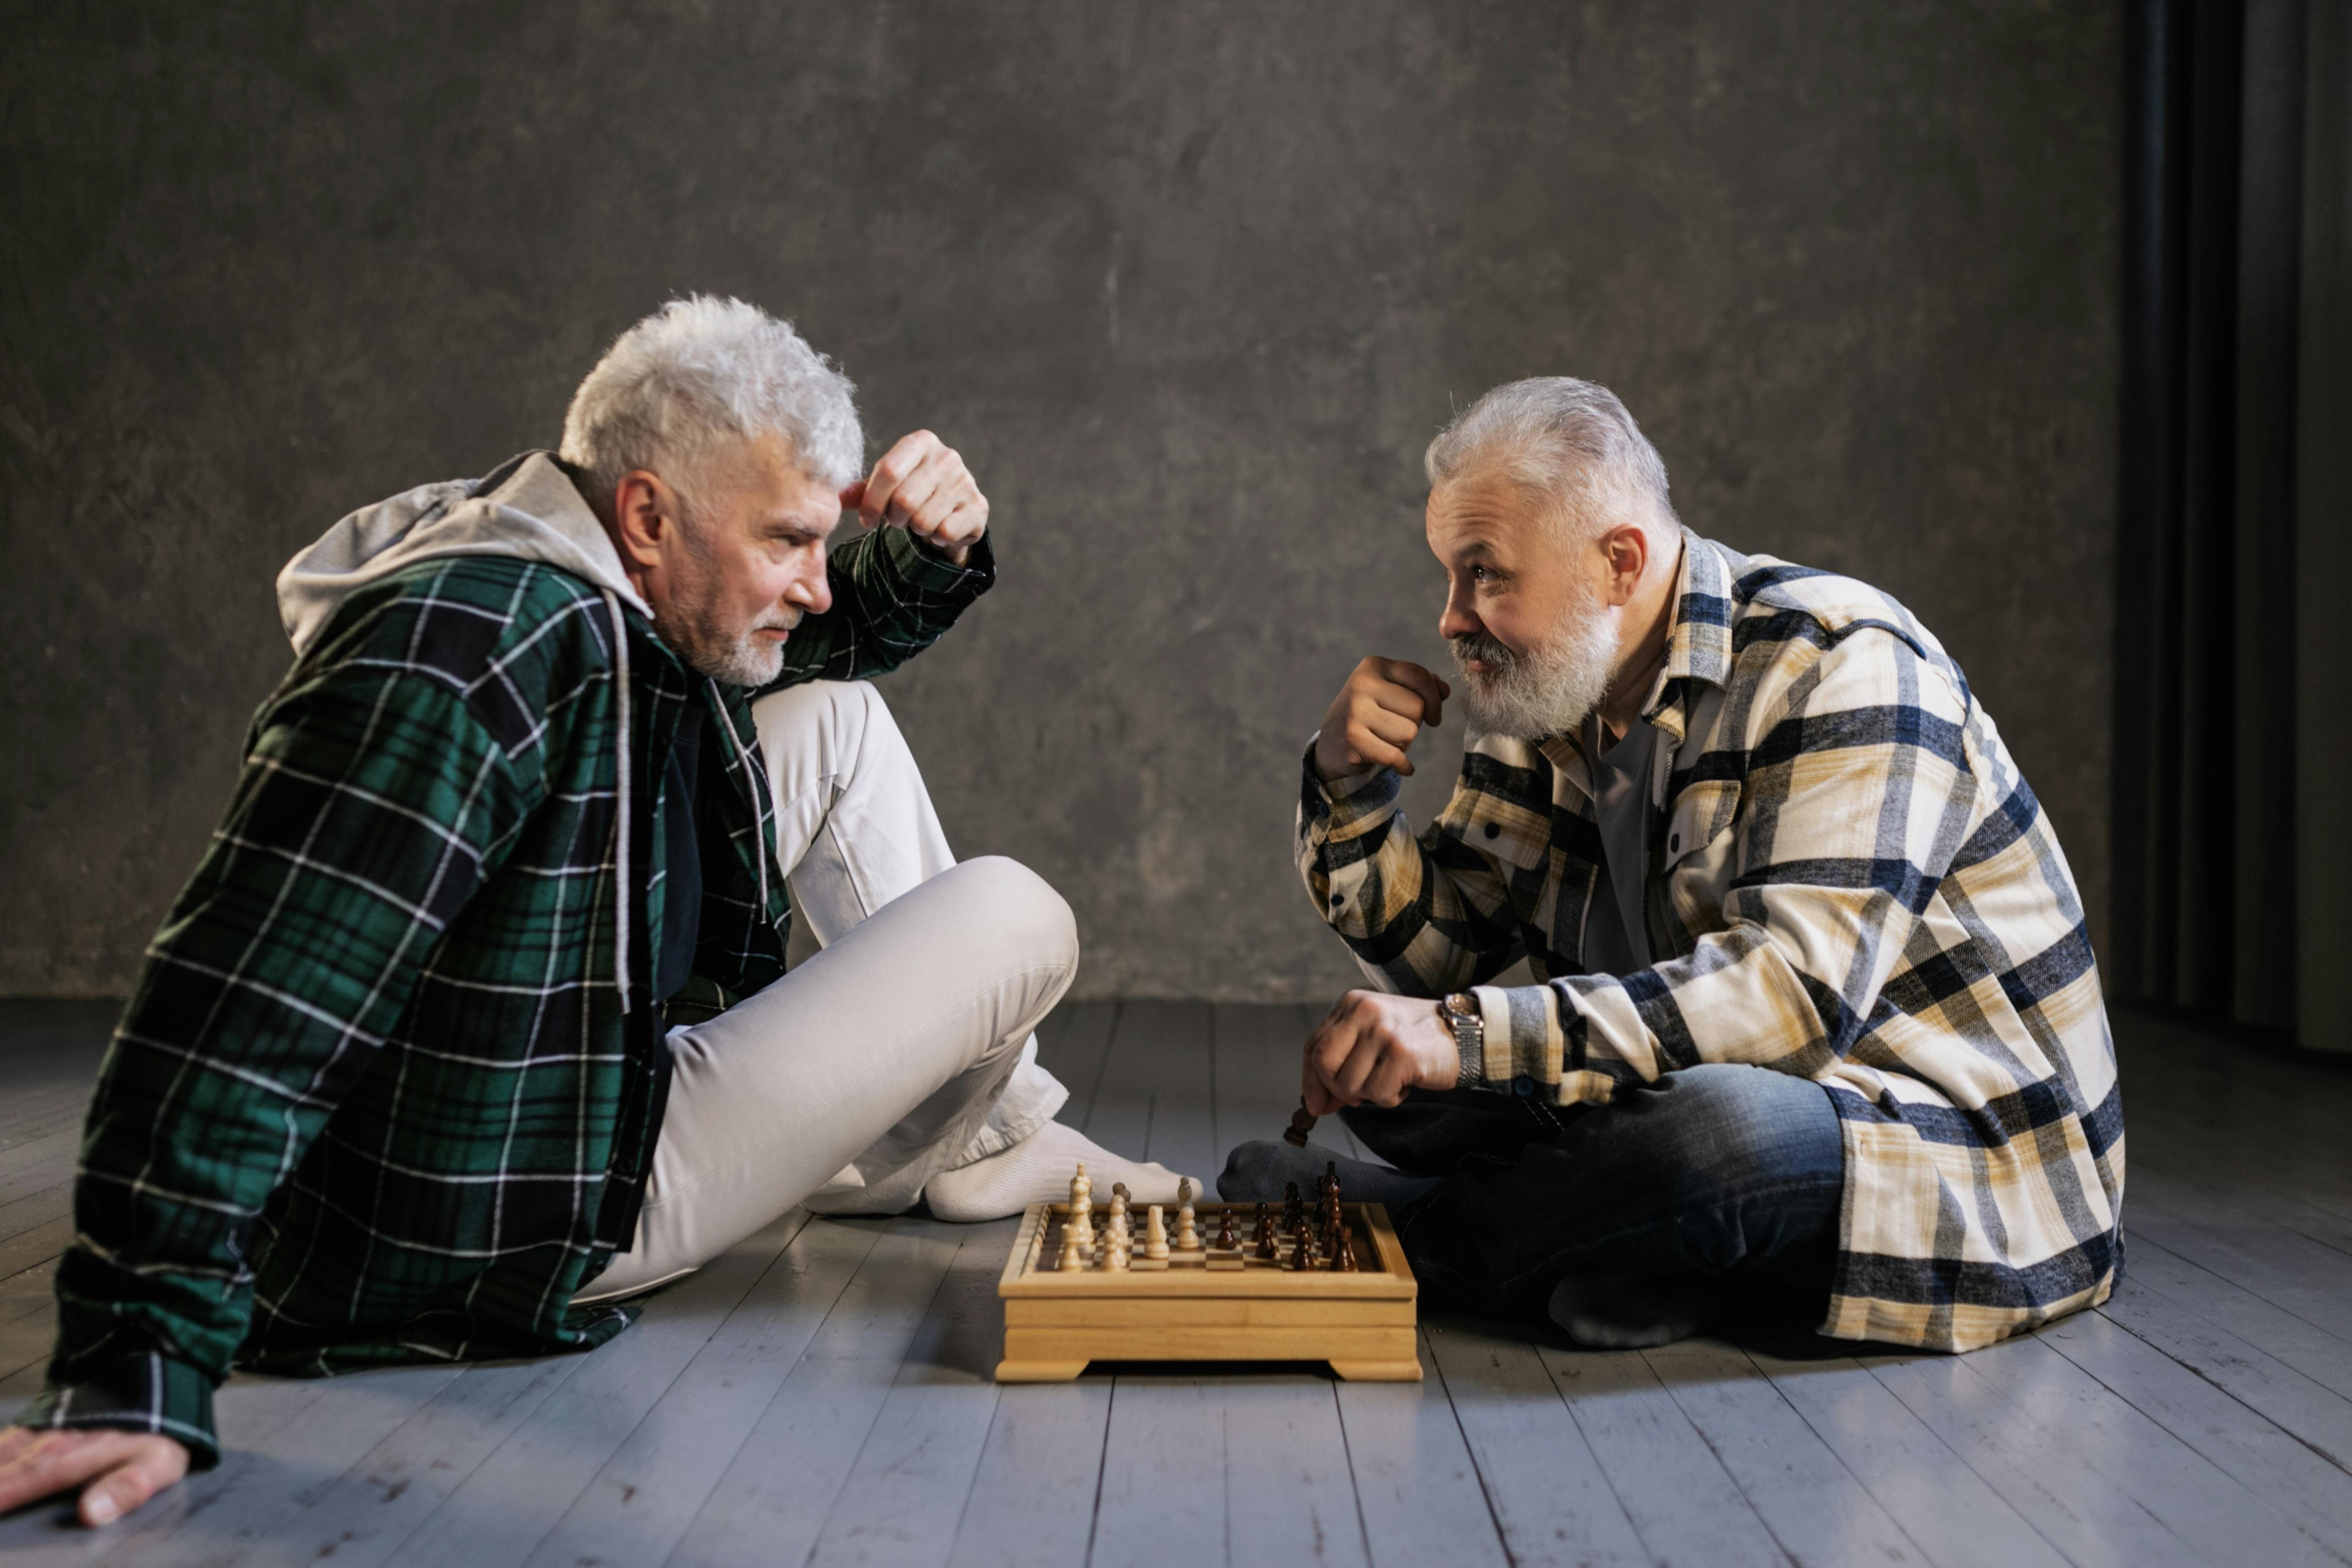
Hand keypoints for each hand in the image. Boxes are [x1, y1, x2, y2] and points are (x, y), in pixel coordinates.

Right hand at [0, 1425, 189, 1526]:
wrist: (156, 1379)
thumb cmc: (157, 1432)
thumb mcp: (159, 1462)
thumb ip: (128, 1487)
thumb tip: (92, 1514)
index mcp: (78, 1455)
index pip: (30, 1480)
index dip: (2, 1495)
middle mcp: (51, 1440)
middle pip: (5, 1468)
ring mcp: (39, 1429)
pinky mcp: (34, 1424)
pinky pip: (2, 1440)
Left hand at [840, 430, 987, 566]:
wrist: (954, 509)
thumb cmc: (913, 492)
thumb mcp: (886, 486)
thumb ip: (861, 491)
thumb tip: (835, 497)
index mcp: (921, 442)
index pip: (889, 471)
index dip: (872, 502)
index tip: (866, 520)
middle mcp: (947, 457)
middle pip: (904, 500)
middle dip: (894, 519)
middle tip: (897, 521)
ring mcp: (965, 481)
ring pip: (924, 520)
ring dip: (916, 529)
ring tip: (920, 522)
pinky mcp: (978, 507)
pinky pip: (945, 532)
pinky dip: (936, 539)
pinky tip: (939, 529)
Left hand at [1302, 990, 1458, 1112]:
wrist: (1466, 1035)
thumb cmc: (1416, 1039)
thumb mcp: (1373, 1036)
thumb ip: (1342, 1060)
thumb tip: (1315, 1103)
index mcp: (1352, 1004)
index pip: (1313, 1047)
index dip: (1312, 1081)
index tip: (1318, 1103)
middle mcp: (1364, 1011)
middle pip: (1324, 1064)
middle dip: (1337, 1090)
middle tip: (1360, 1095)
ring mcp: (1383, 1031)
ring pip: (1350, 1084)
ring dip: (1370, 1094)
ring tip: (1392, 1079)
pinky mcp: (1402, 1053)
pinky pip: (1378, 1094)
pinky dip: (1391, 1098)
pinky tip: (1406, 1083)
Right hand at [1312, 658, 1448, 781]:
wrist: (1332, 742)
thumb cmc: (1371, 714)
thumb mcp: (1391, 691)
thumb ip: (1420, 686)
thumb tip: (1445, 689)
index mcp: (1374, 666)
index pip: (1419, 676)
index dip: (1435, 699)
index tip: (1434, 717)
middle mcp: (1362, 684)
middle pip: (1417, 708)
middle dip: (1414, 723)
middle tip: (1394, 727)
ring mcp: (1355, 711)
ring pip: (1409, 732)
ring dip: (1404, 743)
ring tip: (1385, 739)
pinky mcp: (1353, 739)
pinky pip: (1395, 755)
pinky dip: (1403, 765)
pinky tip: (1402, 766)